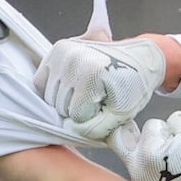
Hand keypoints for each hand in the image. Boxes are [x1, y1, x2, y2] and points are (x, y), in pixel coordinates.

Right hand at [33, 0, 164, 139]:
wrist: (140, 58)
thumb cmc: (131, 87)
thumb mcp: (121, 115)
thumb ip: (95, 129)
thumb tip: (69, 130)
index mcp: (93, 72)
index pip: (77, 116)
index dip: (93, 116)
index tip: (108, 103)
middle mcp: (74, 58)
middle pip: (61, 107)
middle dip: (79, 109)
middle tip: (99, 96)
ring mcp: (63, 51)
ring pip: (50, 98)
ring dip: (67, 100)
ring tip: (89, 89)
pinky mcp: (57, 49)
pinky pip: (41, 83)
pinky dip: (54, 89)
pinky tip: (74, 85)